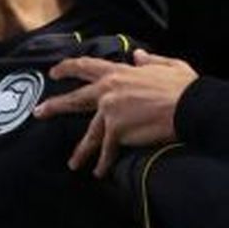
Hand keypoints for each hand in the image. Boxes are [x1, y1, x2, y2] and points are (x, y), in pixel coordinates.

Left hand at [35, 50, 196, 177]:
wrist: (188, 107)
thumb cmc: (182, 87)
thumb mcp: (167, 65)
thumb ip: (149, 61)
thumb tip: (138, 55)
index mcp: (120, 72)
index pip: (87, 67)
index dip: (68, 67)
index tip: (54, 72)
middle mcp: (109, 90)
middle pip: (75, 99)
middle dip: (55, 106)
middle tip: (39, 112)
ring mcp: (110, 111)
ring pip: (89, 133)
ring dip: (81, 150)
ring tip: (72, 163)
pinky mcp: (116, 130)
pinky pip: (107, 150)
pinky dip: (103, 163)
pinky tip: (99, 172)